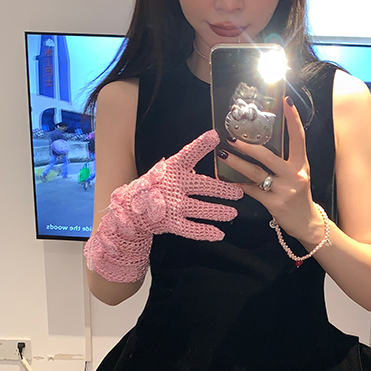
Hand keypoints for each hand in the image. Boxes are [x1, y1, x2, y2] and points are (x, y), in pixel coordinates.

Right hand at [85, 129, 243, 282]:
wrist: (131, 206)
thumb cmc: (155, 185)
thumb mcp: (169, 168)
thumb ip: (189, 159)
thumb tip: (214, 140)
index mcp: (173, 169)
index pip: (188, 154)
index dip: (201, 145)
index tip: (215, 137)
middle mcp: (174, 186)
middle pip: (203, 186)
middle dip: (223, 190)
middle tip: (238, 193)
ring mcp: (172, 205)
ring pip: (201, 209)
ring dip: (219, 211)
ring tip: (232, 213)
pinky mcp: (171, 223)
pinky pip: (191, 229)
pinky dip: (206, 232)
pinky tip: (218, 233)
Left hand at [219, 97, 323, 245]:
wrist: (307, 224)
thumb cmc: (298, 197)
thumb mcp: (298, 176)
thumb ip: (284, 162)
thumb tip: (261, 145)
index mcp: (301, 165)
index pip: (298, 138)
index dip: (293, 119)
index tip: (286, 101)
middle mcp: (295, 175)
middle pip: (269, 156)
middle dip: (248, 146)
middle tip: (232, 138)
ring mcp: (284, 190)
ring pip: (257, 173)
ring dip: (237, 163)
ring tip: (224, 154)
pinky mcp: (275, 204)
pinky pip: (252, 191)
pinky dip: (238, 184)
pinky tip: (226, 180)